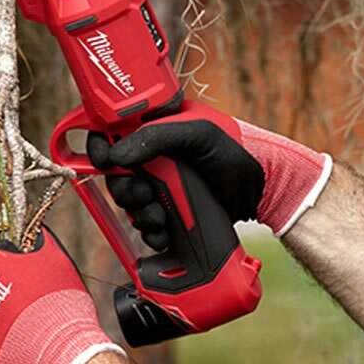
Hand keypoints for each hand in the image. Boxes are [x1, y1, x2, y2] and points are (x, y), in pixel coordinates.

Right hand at [87, 100, 331, 248]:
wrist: (263, 188)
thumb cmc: (235, 150)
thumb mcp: (198, 134)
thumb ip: (155, 137)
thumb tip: (115, 155)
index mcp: (154, 130)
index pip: (110, 135)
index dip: (100, 149)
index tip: (105, 162)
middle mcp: (153, 158)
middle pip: (116, 176)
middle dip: (127, 191)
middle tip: (146, 194)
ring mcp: (161, 186)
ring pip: (130, 205)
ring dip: (141, 215)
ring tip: (161, 217)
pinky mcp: (170, 212)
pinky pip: (147, 226)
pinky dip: (152, 233)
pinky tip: (165, 233)